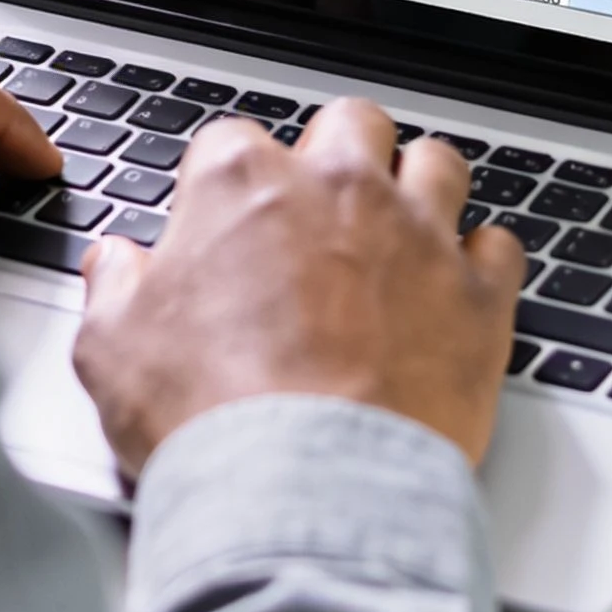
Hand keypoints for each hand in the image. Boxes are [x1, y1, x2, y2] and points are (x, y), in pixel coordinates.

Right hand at [70, 99, 523, 475]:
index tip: (225, 224)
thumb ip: (113, 288)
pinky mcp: (479, 298)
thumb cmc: (210, 415)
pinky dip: (481, 264)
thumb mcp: (111, 349)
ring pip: (437, 163)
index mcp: (241, 184)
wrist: (306, 487)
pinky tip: (458, 291)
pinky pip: (500, 247)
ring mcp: (418, 236)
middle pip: (350, 124)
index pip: (231, 142)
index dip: (226, 184)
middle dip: (337, 155)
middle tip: (323, 210)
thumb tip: (115, 265)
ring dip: (419, 187)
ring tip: (402, 231)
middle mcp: (338, 189)